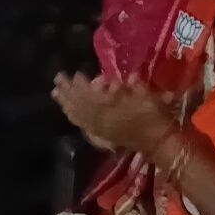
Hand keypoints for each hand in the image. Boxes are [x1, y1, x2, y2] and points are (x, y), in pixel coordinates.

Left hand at [53, 72, 174, 155]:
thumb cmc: (154, 116)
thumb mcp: (146, 96)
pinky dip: (72, 116)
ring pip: (77, 114)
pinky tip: (66, 110)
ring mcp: (98, 128)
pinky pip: (81, 125)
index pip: (89, 95)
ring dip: (66, 102)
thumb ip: (134, 86)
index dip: (81, 84)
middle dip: (68, 90)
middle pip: (78, 103)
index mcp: (111, 108)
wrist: (158, 141)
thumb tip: (125, 78)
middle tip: (58, 78)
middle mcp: (100, 119)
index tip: (76, 73)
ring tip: (56, 92)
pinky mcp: (100, 135)